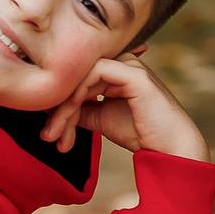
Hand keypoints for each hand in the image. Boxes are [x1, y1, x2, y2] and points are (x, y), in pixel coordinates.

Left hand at [41, 52, 206, 160]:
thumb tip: (46, 103)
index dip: (56, 102)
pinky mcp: (135, 74)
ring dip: (63, 107)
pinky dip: (79, 91)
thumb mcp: (97, 117)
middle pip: (75, 76)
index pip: (75, 77)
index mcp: (114, 70)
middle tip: (48, 137)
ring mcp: (130, 66)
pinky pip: (96, 71)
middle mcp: (122, 63)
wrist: (168, 150)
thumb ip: (76, 106)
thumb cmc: (138, 132)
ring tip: (55, 136)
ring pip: (81, 75)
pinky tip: (72, 111)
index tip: (49, 133)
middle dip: (57, 108)